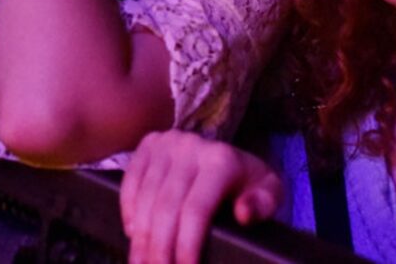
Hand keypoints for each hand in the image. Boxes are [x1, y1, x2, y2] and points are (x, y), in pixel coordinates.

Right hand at [121, 130, 282, 263]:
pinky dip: (128, 210)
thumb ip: (264, 204)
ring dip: (141, 237)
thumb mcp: (267, 191)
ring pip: (144, 197)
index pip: (196, 209)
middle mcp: (190, 146)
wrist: (228, 155)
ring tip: (142, 263)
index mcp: (221, 160)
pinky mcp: (148, 144)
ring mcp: (166, 143)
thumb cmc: (247, 183)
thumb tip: (243, 214)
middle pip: (166, 206)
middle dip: (160, 247)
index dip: (187, 244)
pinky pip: (130, 181)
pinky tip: (133, 235)